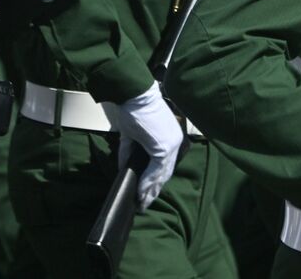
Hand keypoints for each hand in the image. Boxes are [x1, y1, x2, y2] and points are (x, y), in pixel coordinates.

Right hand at [102, 82, 182, 210]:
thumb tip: (124, 168)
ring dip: (149, 191)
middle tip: (144, 204)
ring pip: (161, 174)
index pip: (165, 164)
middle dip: (153, 190)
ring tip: (141, 204)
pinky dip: (146, 183)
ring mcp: (172, 144)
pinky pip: (155, 170)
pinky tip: (140, 193)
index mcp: (171, 137)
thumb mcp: (131, 135)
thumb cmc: (132, 110)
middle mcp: (176, 141)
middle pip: (165, 172)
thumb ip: (130, 152)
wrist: (133, 96)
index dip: (156, 180)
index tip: (148, 193)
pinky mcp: (164, 147)